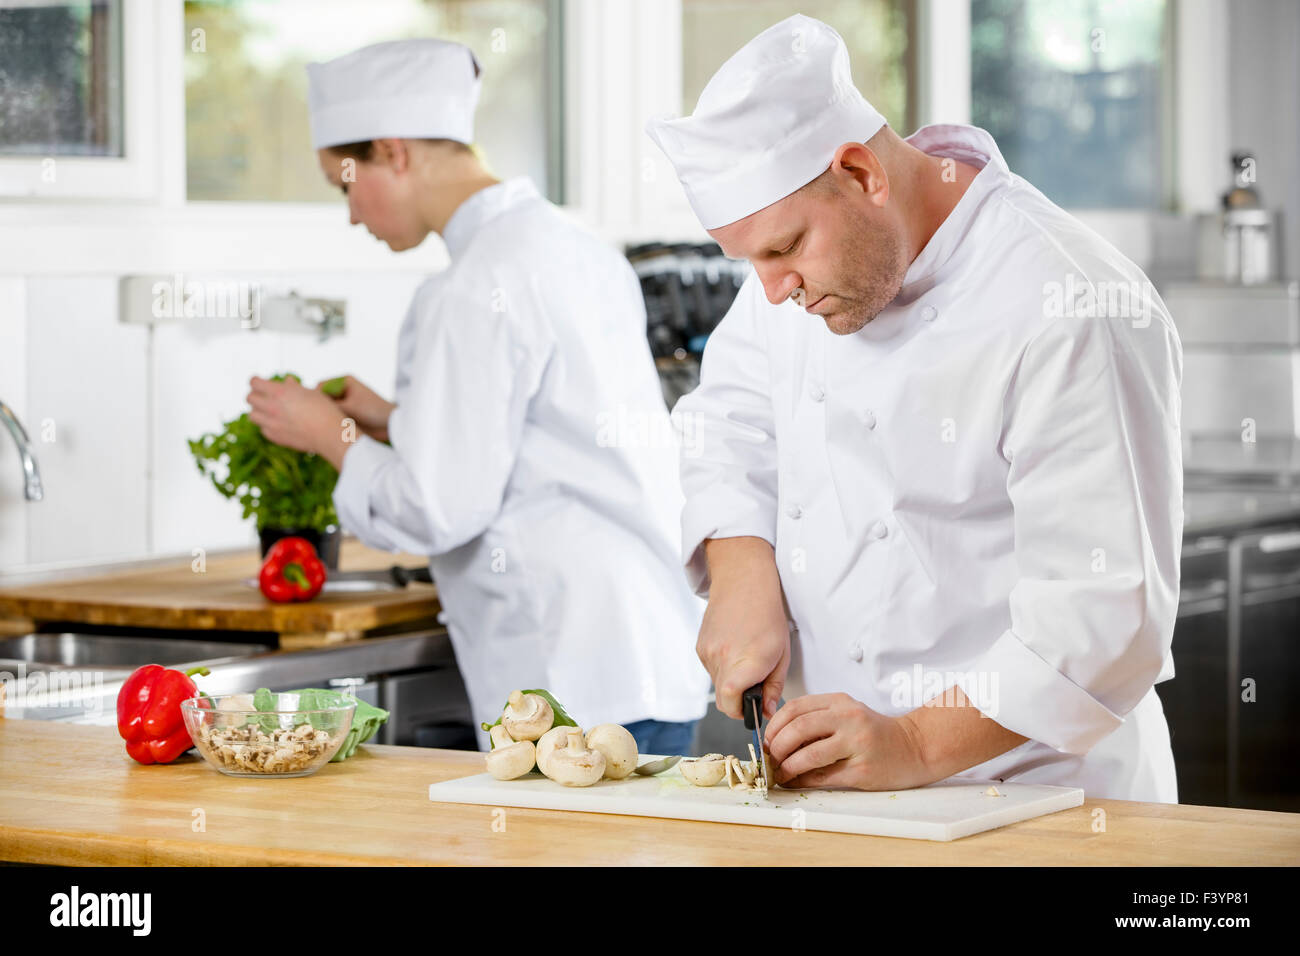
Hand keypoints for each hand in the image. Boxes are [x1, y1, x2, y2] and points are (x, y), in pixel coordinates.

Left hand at [246, 376, 349, 467]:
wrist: (329, 434)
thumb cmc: (324, 410)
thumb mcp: (310, 392)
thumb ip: (294, 387)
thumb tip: (287, 381)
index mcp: (279, 392)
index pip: (254, 382)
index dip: (256, 381)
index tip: (259, 382)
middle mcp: (272, 407)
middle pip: (249, 398)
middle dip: (255, 395)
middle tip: (263, 396)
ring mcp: (272, 423)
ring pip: (252, 415)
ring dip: (258, 411)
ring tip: (268, 411)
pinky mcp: (275, 437)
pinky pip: (263, 429)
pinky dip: (267, 425)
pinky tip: (277, 423)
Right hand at [320, 375, 394, 442]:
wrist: (391, 425)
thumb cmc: (373, 411)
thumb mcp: (349, 406)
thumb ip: (330, 405)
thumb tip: (311, 406)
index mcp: (344, 381)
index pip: (320, 386)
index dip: (315, 398)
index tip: (313, 410)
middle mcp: (342, 390)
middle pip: (322, 398)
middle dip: (319, 408)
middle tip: (316, 420)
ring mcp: (344, 402)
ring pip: (326, 409)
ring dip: (325, 417)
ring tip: (326, 426)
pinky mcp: (346, 414)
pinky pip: (332, 418)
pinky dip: (330, 423)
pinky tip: (329, 430)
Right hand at [697, 537, 789, 720]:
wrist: (743, 582)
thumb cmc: (768, 615)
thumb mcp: (782, 653)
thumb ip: (774, 687)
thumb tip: (767, 712)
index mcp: (747, 660)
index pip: (731, 703)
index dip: (740, 712)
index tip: (752, 709)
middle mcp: (723, 658)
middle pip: (723, 700)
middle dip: (738, 701)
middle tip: (755, 685)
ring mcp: (708, 652)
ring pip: (717, 686)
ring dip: (731, 682)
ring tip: (746, 659)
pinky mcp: (700, 647)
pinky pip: (711, 670)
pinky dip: (723, 668)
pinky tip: (735, 649)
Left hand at [764, 692, 931, 790]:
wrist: (914, 747)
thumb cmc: (874, 733)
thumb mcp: (846, 714)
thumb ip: (817, 720)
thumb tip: (777, 739)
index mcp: (840, 702)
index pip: (796, 708)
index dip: (774, 725)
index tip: (767, 739)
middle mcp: (848, 719)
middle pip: (798, 729)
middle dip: (777, 747)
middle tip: (771, 758)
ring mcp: (857, 744)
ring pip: (808, 755)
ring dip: (787, 767)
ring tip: (781, 773)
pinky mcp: (862, 770)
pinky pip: (824, 777)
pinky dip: (803, 780)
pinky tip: (796, 782)